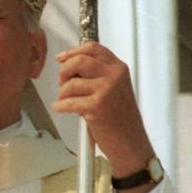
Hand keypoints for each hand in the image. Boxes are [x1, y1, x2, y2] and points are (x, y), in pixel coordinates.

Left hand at [52, 42, 156, 192]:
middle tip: (62, 82)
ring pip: (71, 83)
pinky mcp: (97, 106)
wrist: (131, 144)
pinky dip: (60, 106)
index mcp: (119, 68)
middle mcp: (114, 76)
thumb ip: (98, 74)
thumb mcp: (115, 89)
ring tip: (66, 101)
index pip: (92, 48)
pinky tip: (60, 108)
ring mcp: (107, 90)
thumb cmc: (121, 119)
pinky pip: (68, 101)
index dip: (73, 51)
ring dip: (63, 93)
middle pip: (79, 60)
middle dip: (64, 71)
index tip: (62, 58)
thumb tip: (70, 65)